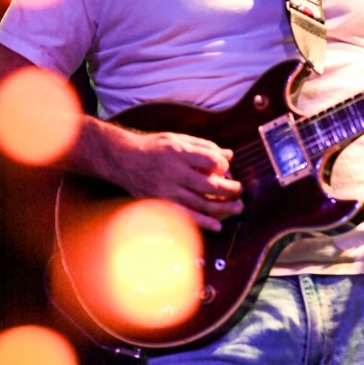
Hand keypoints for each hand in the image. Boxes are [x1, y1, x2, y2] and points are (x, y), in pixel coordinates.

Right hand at [107, 127, 243, 231]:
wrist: (123, 159)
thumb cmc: (153, 147)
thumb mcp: (177, 139)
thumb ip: (203, 147)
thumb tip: (228, 155)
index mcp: (178, 151)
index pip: (210, 160)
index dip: (222, 166)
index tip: (225, 169)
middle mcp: (173, 172)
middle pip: (209, 184)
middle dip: (229, 189)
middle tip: (240, 191)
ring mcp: (167, 190)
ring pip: (200, 203)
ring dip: (222, 207)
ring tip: (237, 207)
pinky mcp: (161, 203)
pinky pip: (185, 215)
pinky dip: (203, 222)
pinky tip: (217, 225)